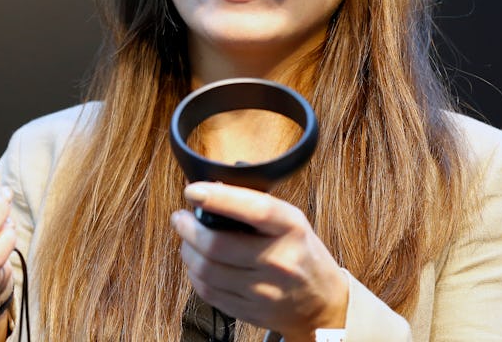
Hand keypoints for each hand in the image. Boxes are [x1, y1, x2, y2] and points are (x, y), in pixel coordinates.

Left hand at [171, 182, 347, 340]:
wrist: (321, 303)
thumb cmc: (300, 252)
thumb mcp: (290, 221)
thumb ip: (254, 207)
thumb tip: (212, 192)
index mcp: (290, 229)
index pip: (254, 209)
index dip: (218, 198)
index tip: (193, 191)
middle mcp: (278, 261)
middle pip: (217, 245)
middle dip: (188, 228)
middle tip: (180, 218)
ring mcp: (263, 290)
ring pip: (206, 270)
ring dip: (187, 250)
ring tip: (188, 239)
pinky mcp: (248, 311)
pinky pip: (208, 291)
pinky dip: (194, 273)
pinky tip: (197, 262)